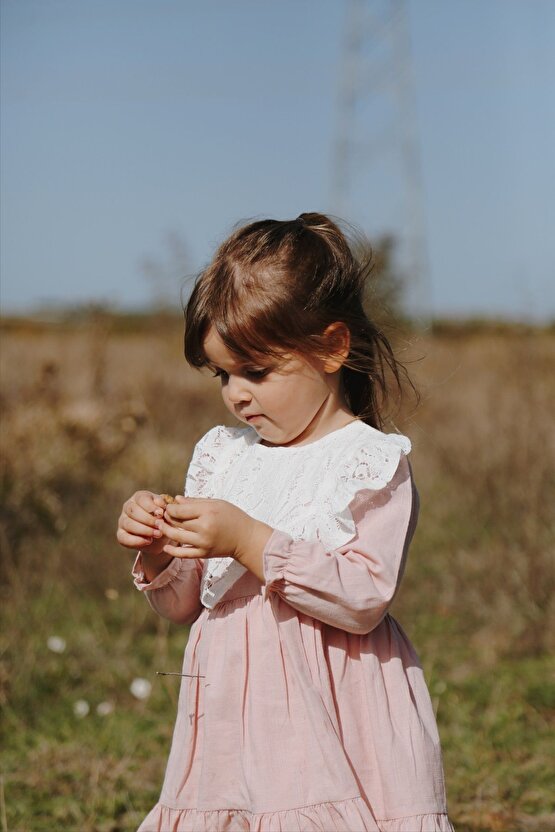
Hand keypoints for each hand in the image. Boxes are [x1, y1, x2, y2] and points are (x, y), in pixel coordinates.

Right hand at [116, 490, 169, 554]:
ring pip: (128, 524)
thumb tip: (160, 504)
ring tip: (158, 534)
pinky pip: (123, 538)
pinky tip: (148, 541)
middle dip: (148, 519)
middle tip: (160, 525)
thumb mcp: (167, 511)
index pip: (141, 499)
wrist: (160, 535)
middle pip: (133, 510)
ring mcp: (123, 520)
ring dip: (144, 530)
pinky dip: (136, 540)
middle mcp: (128, 507)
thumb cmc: (164, 518)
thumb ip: (164, 506)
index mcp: (139, 497)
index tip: (161, 514)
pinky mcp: (121, 534)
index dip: (151, 506)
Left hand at [156, 496, 270, 564]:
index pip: (180, 510)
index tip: (168, 507)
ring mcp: (204, 542)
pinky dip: (173, 551)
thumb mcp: (217, 503)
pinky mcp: (204, 553)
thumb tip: (176, 499)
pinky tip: (166, 546)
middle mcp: (205, 527)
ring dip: (166, 531)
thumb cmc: (233, 517)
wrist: (246, 539)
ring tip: (160, 527)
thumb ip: (195, 502)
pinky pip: (184, 553)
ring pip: (177, 537)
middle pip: (177, 523)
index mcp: (208, 512)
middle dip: (166, 518)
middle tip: (161, 515)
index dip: (170, 508)